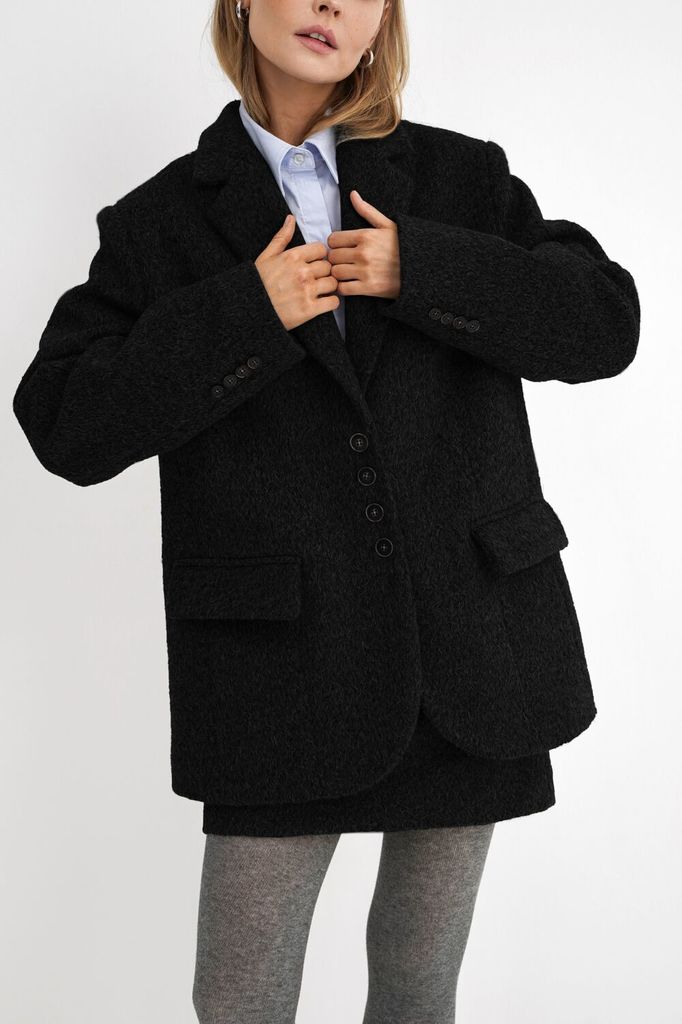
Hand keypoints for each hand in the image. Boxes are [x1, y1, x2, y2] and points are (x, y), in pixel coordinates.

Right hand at [254, 214, 338, 330]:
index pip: (321, 250)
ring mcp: (306, 291)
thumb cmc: (258, 283)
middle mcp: (302, 272)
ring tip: (320, 291)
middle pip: (328, 267)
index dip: (319, 257)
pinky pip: (333, 302)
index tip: (314, 264)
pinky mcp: (309, 309)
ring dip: (329, 287)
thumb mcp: (266, 256)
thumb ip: (281, 237)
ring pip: (333, 283)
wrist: (250, 309)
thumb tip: (291, 218)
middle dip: (324, 273)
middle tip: (316, 279)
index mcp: (293, 257)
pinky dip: (331, 303)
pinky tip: (323, 303)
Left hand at [326, 190, 400, 300]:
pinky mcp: (369, 288)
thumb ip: (367, 210)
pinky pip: (344, 289)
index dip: (335, 244)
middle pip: (332, 257)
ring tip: (346, 273)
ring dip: (338, 274)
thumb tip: (353, 194)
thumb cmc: (403, 246)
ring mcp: (365, 271)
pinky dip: (344, 288)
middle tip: (343, 262)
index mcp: (365, 236)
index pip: (333, 239)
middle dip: (336, 259)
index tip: (341, 248)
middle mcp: (363, 253)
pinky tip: (350, 284)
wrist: (421, 268)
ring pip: (336, 273)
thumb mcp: (387, 225)